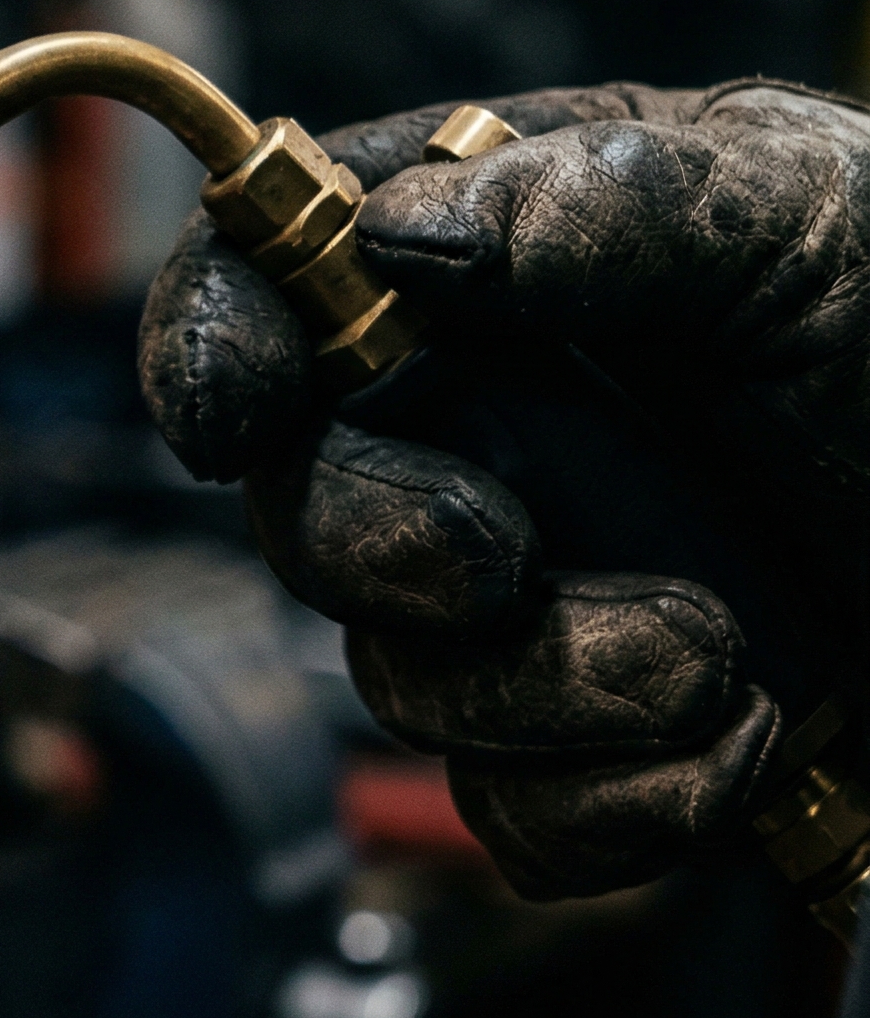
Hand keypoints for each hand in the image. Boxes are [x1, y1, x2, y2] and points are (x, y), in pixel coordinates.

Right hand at [138, 81, 869, 897]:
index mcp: (491, 265)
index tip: (234, 414)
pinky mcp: (589, 745)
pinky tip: (742, 740)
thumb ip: (607, 200)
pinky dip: (616, 801)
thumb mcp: (807, 207)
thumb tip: (404, 233)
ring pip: (402, 684)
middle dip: (384, 548)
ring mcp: (527, 601)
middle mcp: (480, 433)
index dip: (209, 349)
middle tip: (503, 554)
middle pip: (299, 512)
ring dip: (547, 688)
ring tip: (718, 652)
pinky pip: (510, 817)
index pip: (264, 290)